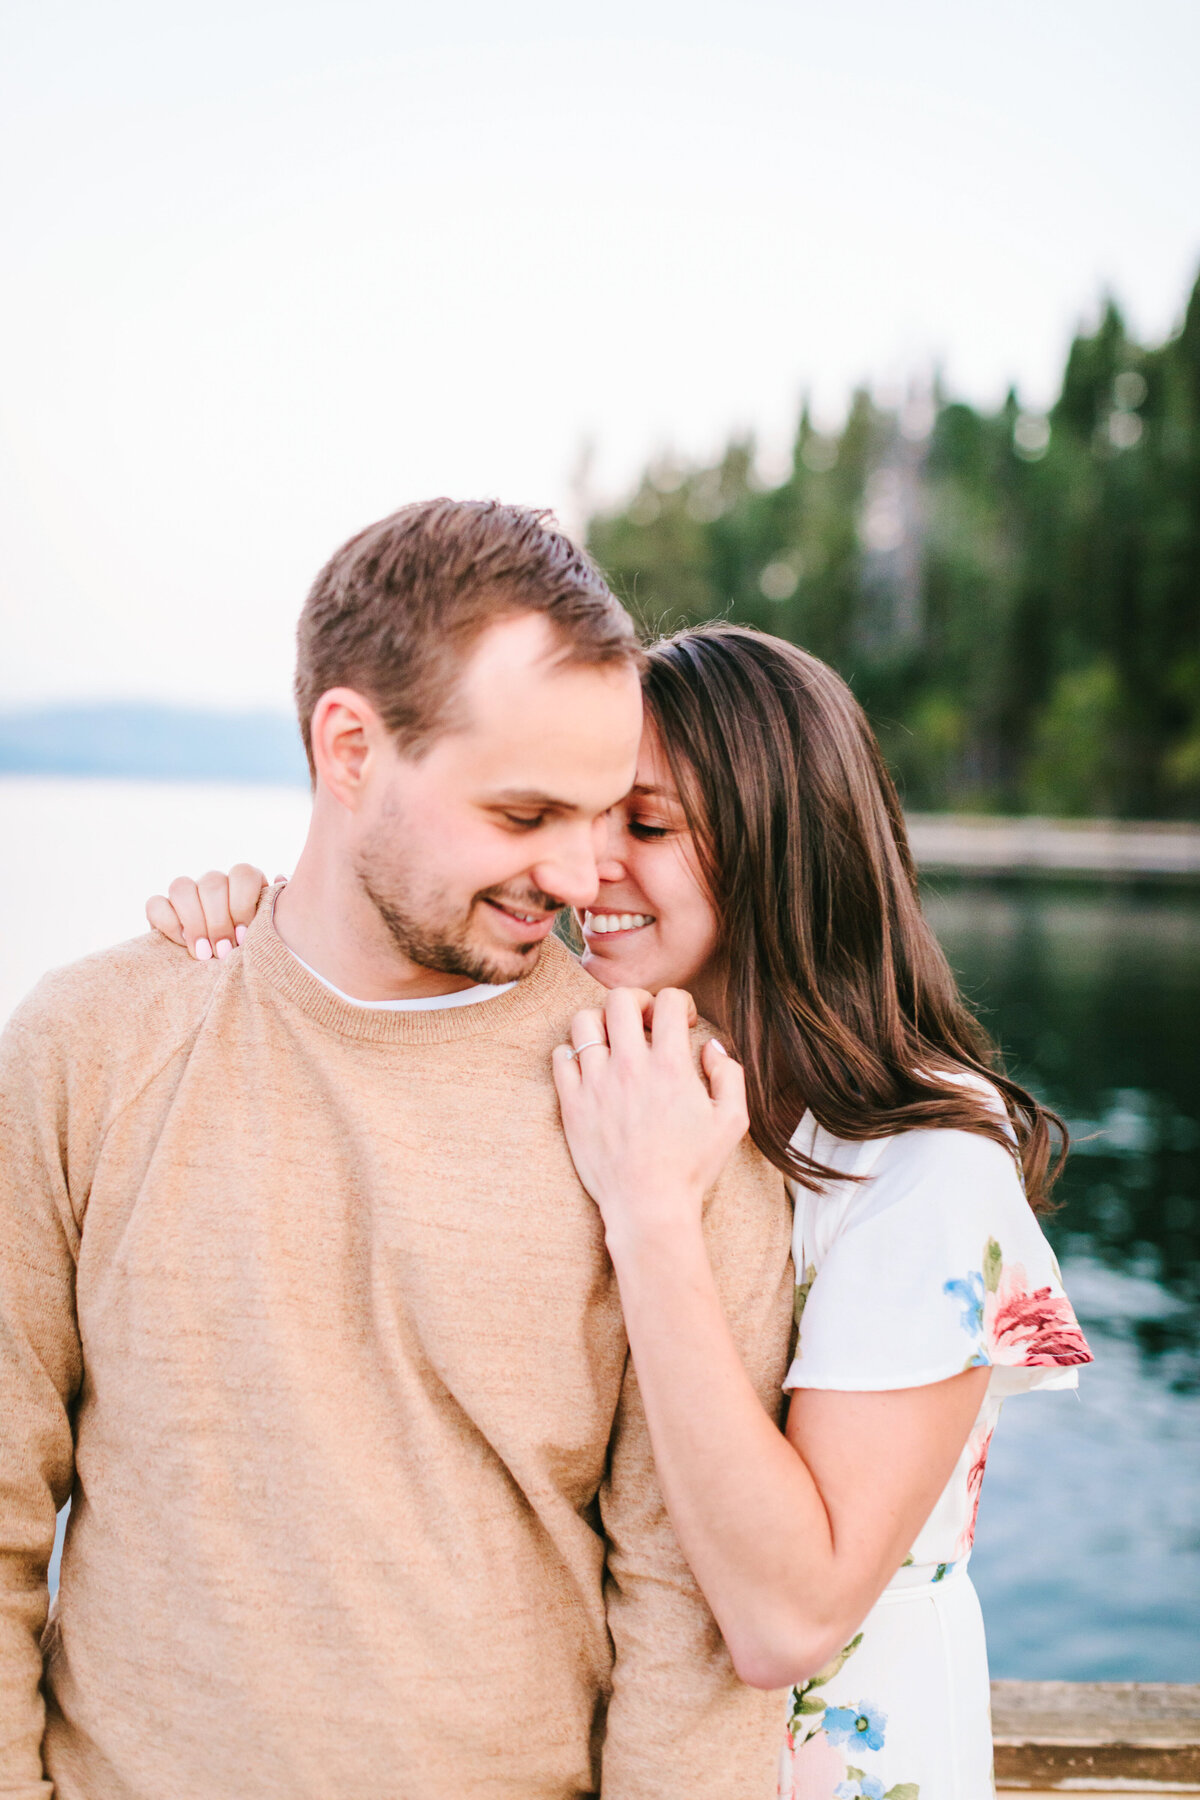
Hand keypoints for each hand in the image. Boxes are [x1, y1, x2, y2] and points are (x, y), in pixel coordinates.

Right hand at [145, 864, 271, 959]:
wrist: (223, 973)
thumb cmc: (254, 952)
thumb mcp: (270, 934)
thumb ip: (276, 909)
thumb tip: (280, 879)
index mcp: (244, 883)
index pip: (243, 874)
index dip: (242, 905)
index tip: (245, 938)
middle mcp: (215, 883)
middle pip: (213, 882)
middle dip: (218, 921)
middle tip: (225, 952)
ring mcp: (186, 894)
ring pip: (181, 886)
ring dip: (193, 922)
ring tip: (204, 954)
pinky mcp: (161, 910)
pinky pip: (155, 904)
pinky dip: (168, 924)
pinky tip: (182, 945)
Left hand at [552, 987, 748, 1257]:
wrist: (648, 1205)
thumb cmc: (692, 1167)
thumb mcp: (732, 1122)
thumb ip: (730, 1075)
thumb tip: (711, 1047)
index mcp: (670, 1066)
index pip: (669, 1000)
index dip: (680, 1002)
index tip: (682, 1021)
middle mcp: (630, 1066)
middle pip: (620, 999)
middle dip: (637, 1000)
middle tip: (645, 1021)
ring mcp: (596, 1083)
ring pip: (583, 1021)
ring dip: (601, 1023)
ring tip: (613, 1042)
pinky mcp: (572, 1104)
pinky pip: (560, 1057)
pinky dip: (573, 1054)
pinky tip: (590, 1068)